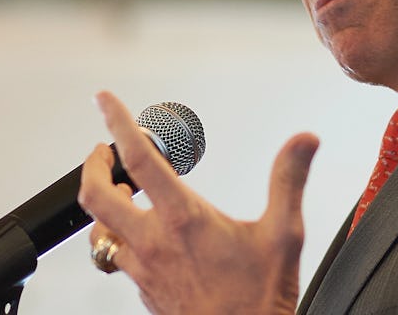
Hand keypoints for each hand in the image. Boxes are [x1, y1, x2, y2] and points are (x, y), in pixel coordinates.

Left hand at [78, 91, 318, 313]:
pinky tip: (137, 231)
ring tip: (117, 186)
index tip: (105, 101)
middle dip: (93, 164)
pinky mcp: (144, 289)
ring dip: (102, 200)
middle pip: (96, 195)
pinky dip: (116, 231)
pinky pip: (115, 254)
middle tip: (102, 147)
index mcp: (184, 218)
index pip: (140, 159)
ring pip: (99, 228)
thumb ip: (289, 179)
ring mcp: (143, 268)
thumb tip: (303, 140)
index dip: (118, 123)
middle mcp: (154, 242)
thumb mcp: (284, 232)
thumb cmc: (260, 296)